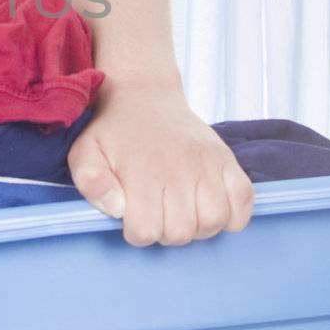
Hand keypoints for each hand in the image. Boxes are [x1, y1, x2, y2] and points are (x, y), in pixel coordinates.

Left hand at [67, 75, 253, 245]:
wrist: (144, 97)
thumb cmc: (113, 132)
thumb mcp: (84, 152)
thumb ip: (91, 183)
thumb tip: (118, 209)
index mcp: (143, 173)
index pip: (146, 232)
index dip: (137, 232)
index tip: (133, 217)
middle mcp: (179, 170)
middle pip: (181, 233)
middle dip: (165, 231)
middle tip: (157, 212)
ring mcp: (208, 164)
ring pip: (214, 221)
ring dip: (198, 226)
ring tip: (183, 212)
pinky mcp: (227, 160)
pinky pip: (244, 201)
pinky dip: (233, 214)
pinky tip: (211, 206)